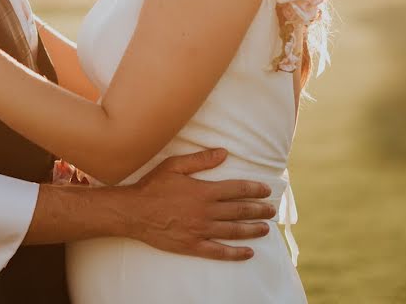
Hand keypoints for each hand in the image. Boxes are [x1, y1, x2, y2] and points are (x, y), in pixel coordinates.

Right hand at [113, 149, 275, 260]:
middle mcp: (206, 212)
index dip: (254, 189)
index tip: (266, 190)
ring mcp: (201, 230)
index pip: (237, 189)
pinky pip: (219, 251)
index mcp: (204, 191)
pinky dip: (236, 253)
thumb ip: (200, 160)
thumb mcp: (174, 166)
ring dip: (253, 230)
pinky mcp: (193, 245)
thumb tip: (223, 153)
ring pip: (234, 231)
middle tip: (271, 210)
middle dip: (259, 210)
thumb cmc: (152, 186)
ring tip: (265, 228)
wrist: (134, 212)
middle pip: (239, 211)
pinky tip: (248, 252)